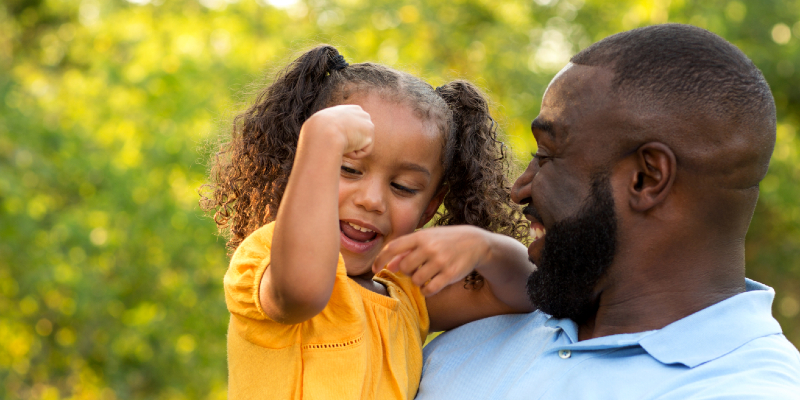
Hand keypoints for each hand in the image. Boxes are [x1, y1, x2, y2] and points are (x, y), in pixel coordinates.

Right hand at [303, 104, 373, 157]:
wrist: (323, 131)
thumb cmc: (317, 130)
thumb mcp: (322, 123)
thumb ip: (330, 127)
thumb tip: (324, 137)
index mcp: (351, 109)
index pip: (352, 126)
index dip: (343, 135)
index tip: (335, 138)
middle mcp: (361, 113)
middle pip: (358, 135)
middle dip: (349, 142)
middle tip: (337, 143)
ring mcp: (367, 123)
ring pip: (359, 144)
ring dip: (349, 148)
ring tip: (339, 143)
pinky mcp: (370, 136)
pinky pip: (362, 152)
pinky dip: (353, 154)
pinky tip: (346, 148)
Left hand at [372, 226, 492, 295]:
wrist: (475, 242)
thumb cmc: (445, 240)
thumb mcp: (427, 238)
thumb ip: (408, 250)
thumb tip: (389, 265)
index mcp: (421, 236)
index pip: (393, 247)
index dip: (380, 259)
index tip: (374, 268)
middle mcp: (429, 248)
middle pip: (405, 267)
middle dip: (407, 271)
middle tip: (416, 268)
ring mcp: (440, 261)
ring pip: (416, 280)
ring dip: (418, 281)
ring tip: (426, 275)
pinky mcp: (450, 275)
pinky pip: (429, 289)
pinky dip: (426, 290)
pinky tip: (430, 285)